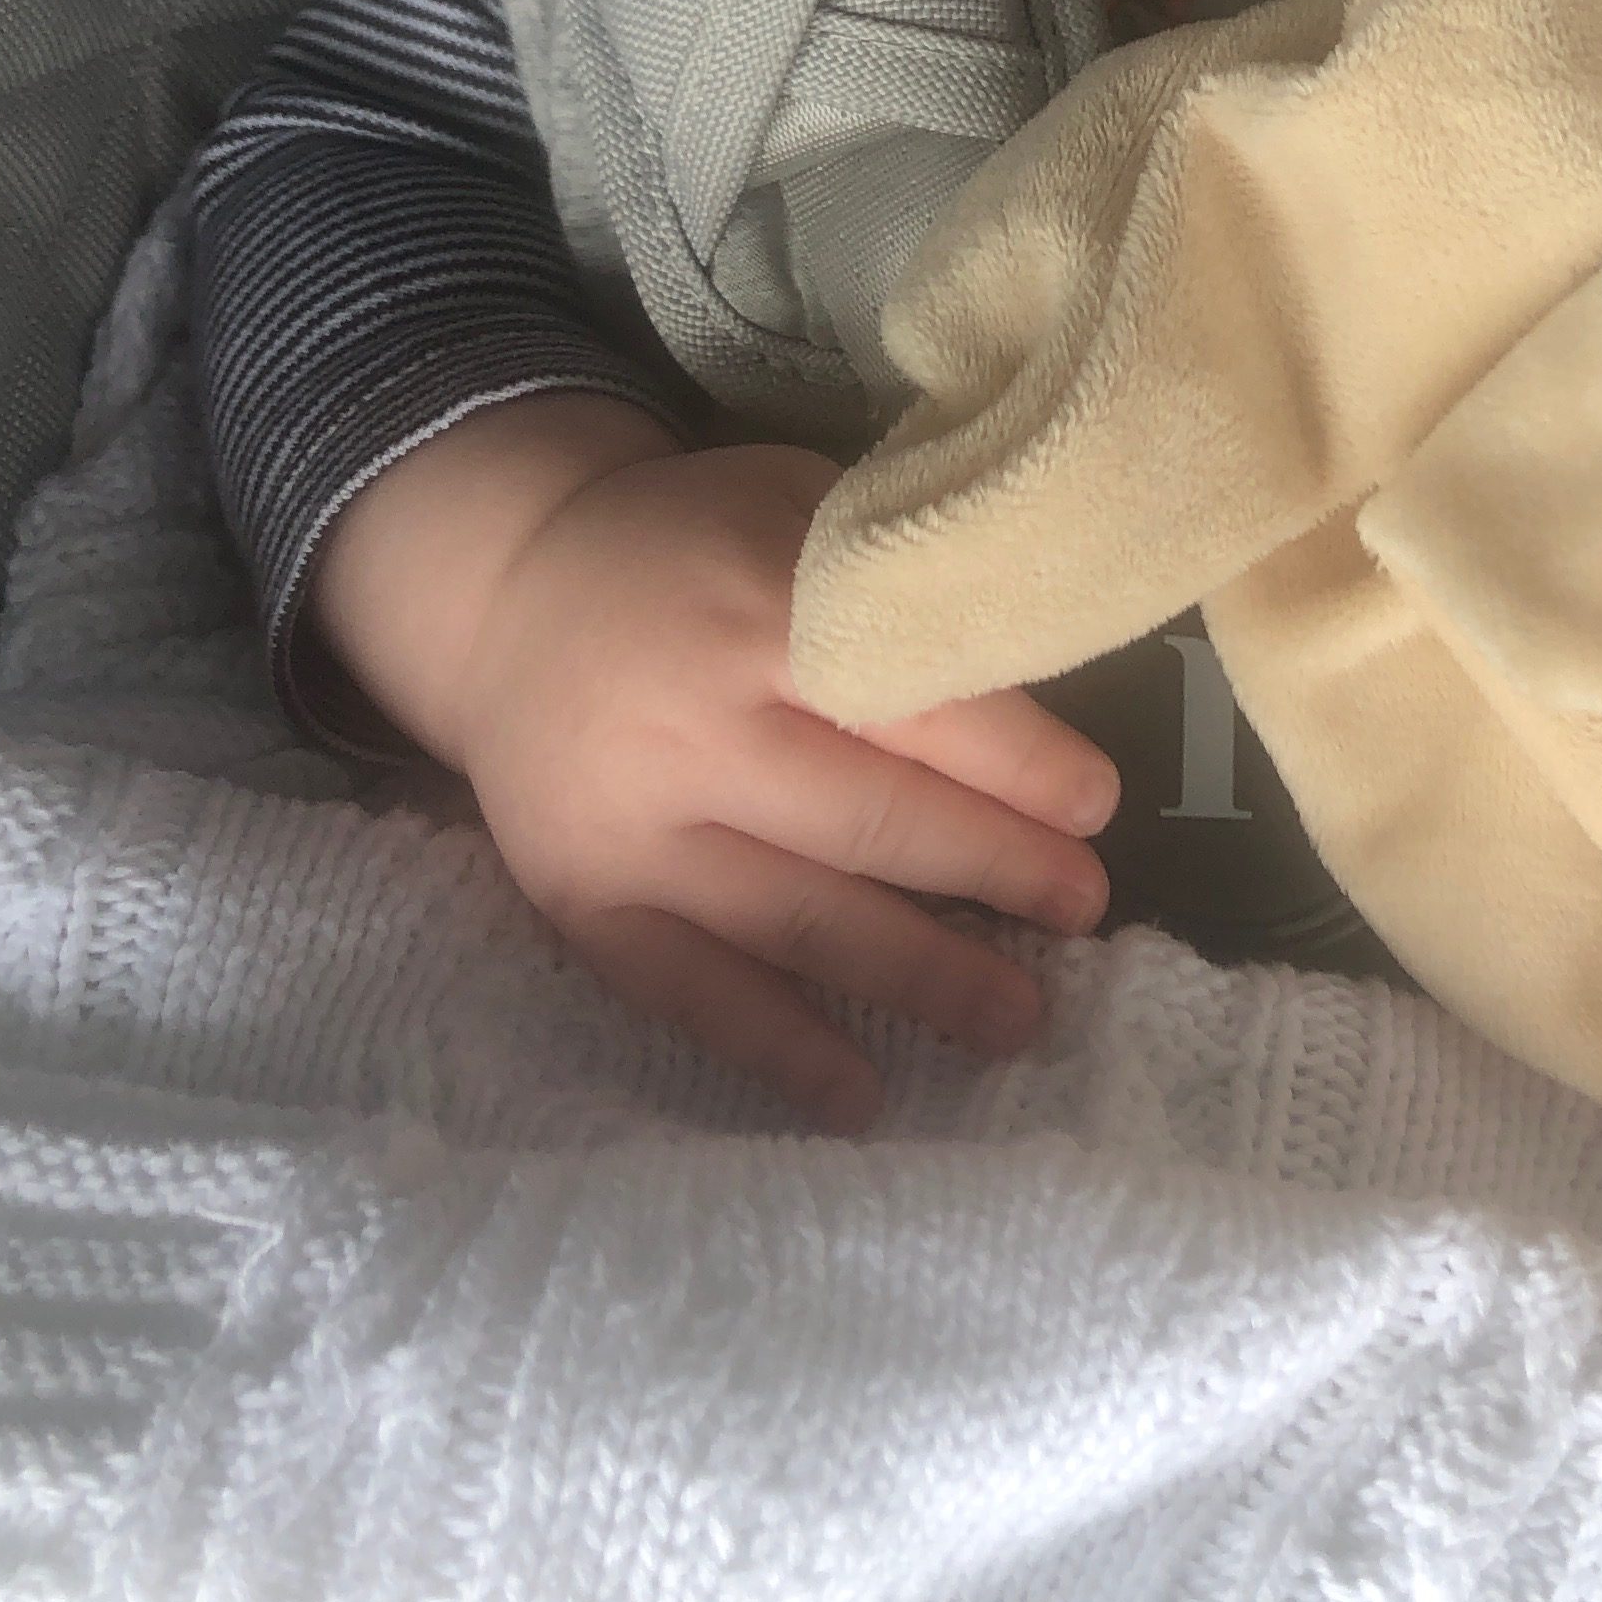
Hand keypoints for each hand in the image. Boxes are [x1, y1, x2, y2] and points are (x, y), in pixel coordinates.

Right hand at [309, 396, 1117, 1127]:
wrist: (504, 597)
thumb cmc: (689, 548)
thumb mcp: (789, 505)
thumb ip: (892, 583)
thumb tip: (1037, 669)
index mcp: (755, 605)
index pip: (914, 698)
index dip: (1017, 761)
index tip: (1096, 807)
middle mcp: (690, 724)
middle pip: (869, 817)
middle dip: (993, 869)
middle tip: (1083, 907)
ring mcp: (630, 827)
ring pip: (798, 918)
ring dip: (920, 975)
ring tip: (1019, 1019)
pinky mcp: (584, 903)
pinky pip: (694, 989)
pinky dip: (780, 1050)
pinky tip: (864, 1095)